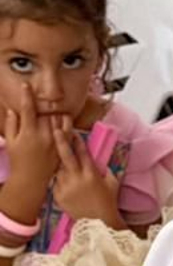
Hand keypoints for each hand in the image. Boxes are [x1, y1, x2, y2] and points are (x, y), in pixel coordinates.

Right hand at [0, 87, 58, 207]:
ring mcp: (56, 140)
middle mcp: (44, 135)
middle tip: (40, 98)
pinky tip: (61, 118)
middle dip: (43, 102)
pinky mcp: (64, 146)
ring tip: (50, 108)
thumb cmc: (19, 161)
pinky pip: (69, 128)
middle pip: (46, 111)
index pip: (28, 109)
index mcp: (28, 133)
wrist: (32, 179)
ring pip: (58, 117)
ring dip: (54, 110)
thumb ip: (11, 124)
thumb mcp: (11, 142)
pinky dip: (66, 121)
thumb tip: (13, 110)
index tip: (26, 86)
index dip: (27, 95)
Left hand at [50, 125, 122, 226]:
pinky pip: (56, 183)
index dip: (78, 141)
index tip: (73, 132)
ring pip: (58, 170)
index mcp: (91, 174)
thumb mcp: (112, 184)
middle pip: (65, 155)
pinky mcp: (58, 195)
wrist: (97, 223)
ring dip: (61, 167)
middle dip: (61, 141)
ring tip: (65, 169)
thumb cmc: (107, 203)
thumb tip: (100, 162)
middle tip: (55, 130)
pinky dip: (60, 182)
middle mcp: (77, 178)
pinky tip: (67, 186)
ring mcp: (65, 187)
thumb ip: (106, 171)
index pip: (82, 153)